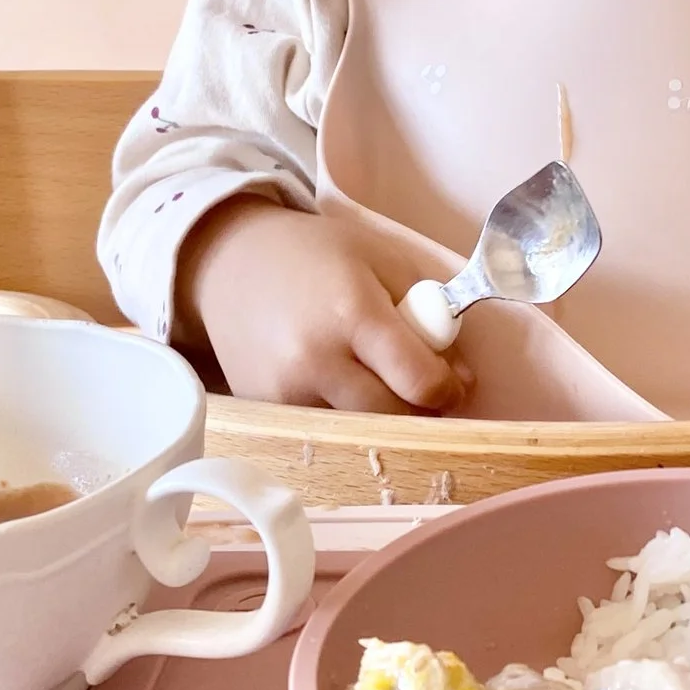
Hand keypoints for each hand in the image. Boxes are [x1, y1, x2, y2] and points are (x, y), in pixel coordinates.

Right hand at [176, 198, 468, 413]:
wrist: (230, 263)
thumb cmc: (316, 254)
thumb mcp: (383, 260)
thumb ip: (431, 313)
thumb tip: (459, 377)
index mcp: (353, 313)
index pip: (420, 382)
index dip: (448, 388)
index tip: (452, 382)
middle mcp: (315, 359)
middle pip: (393, 419)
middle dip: (418, 411)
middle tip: (419, 389)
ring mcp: (283, 392)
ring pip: (359, 434)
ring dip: (381, 419)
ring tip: (377, 383)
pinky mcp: (263, 411)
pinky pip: (321, 434)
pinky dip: (341, 420)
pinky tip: (337, 387)